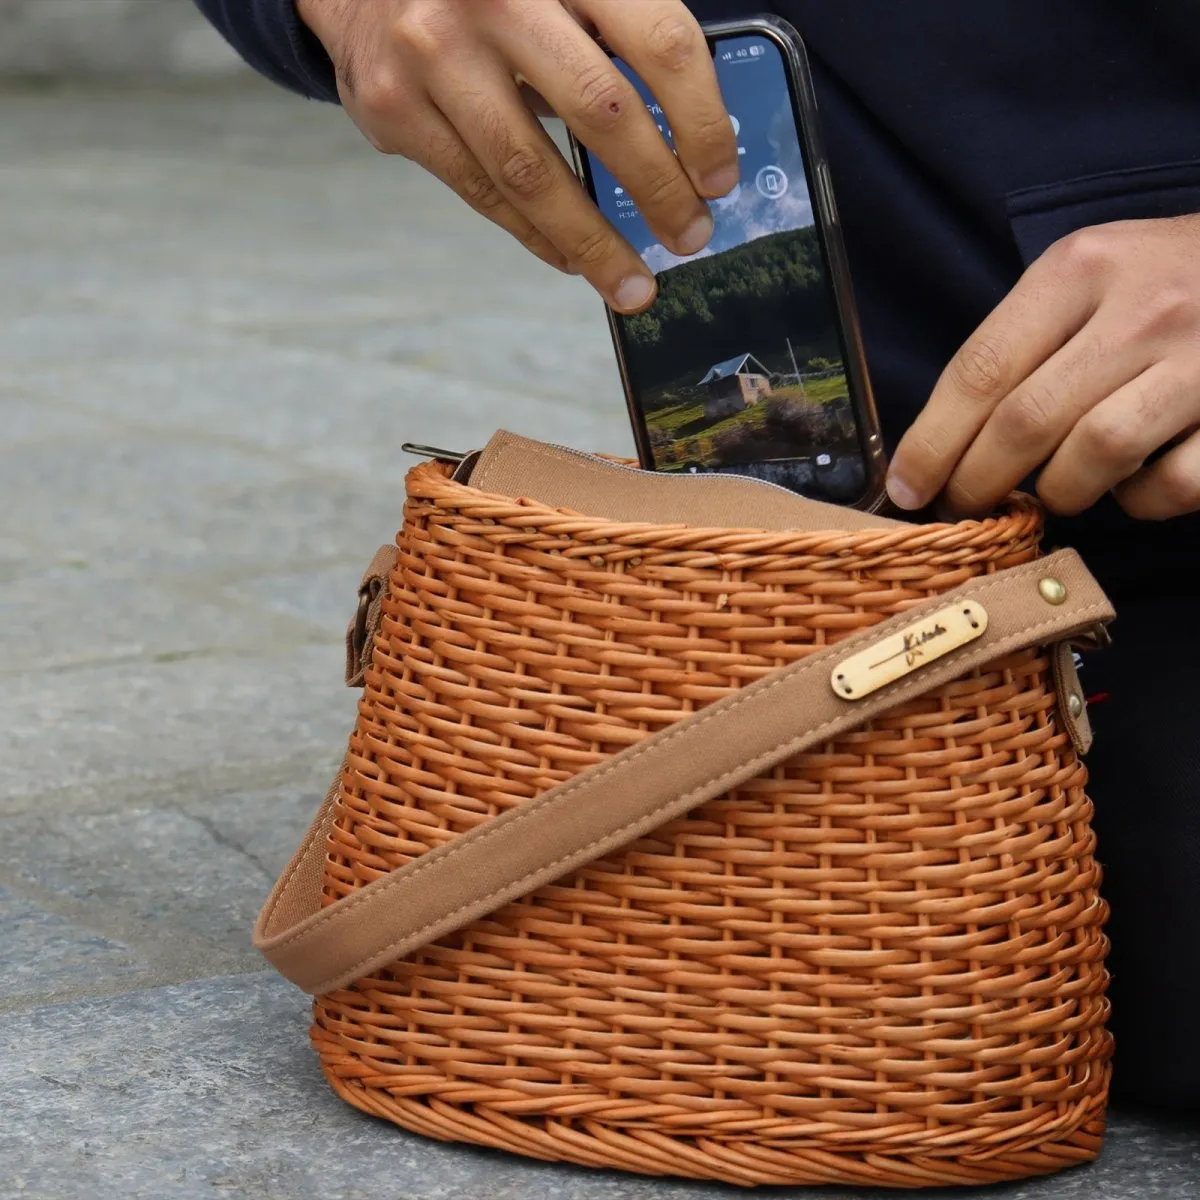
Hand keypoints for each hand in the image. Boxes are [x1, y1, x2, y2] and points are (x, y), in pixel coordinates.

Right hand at [296, 0, 737, 312]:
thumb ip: (615, 28)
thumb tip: (688, 134)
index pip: (659, 40)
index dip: (701, 118)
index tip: (719, 176)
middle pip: (601, 111)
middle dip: (657, 189)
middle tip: (690, 236)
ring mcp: (435, 56)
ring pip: (532, 172)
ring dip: (593, 241)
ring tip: (633, 284)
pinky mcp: (395, 109)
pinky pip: (481, 191)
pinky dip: (535, 234)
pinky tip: (572, 258)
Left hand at [888, 214, 1199, 520]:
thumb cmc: (1161, 281)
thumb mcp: (1086, 278)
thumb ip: (1020, 344)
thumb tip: (938, 444)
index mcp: (1081, 268)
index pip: (980, 369)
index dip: (931, 442)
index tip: (905, 488)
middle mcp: (1141, 307)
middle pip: (1026, 421)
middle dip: (978, 481)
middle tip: (963, 506)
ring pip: (1094, 455)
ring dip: (1058, 492)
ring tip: (1052, 491)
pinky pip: (1171, 485)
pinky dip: (1139, 503)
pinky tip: (1131, 486)